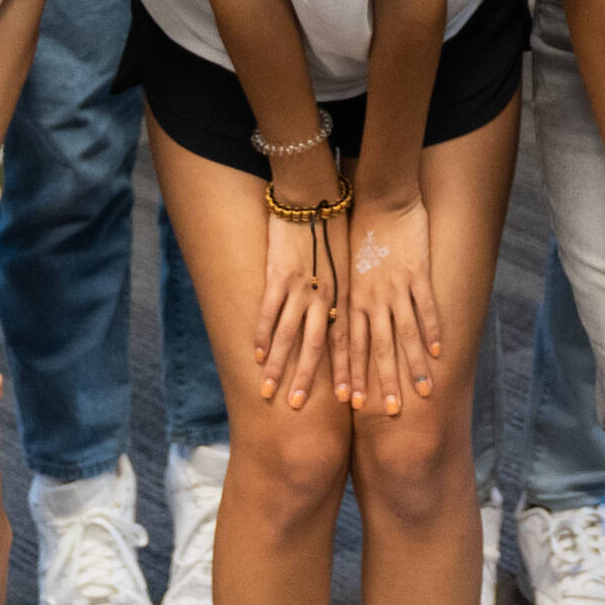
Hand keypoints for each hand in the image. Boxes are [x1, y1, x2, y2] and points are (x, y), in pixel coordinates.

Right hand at [255, 206, 348, 409]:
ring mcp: (301, 286)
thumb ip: (346, 291)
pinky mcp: (279, 274)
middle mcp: (325, 295)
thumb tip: (345, 316)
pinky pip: (268, 311)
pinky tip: (254, 354)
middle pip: (317, 347)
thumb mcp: (351, 261)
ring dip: (278, 366)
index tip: (349, 401)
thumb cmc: (337, 226)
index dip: (347, 371)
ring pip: (289, 335)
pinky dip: (260, 334)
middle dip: (308, 380)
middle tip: (297, 409)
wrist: (318, 194)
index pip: (348, 341)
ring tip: (268, 392)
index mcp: (345, 293)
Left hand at [346, 193, 441, 414]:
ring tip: (423, 392)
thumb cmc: (359, 230)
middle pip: (376, 347)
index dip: (350, 373)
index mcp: (351, 296)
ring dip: (413, 365)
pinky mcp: (416, 272)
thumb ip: (347, 296)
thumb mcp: (345, 267)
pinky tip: (440, 352)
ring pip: (403, 333)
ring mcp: (394, 286)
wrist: (379, 196)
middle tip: (390, 412)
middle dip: (382, 382)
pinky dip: (433, 330)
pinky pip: (425, 307)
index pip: (348, 343)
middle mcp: (371, 297)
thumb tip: (341, 321)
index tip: (351, 403)